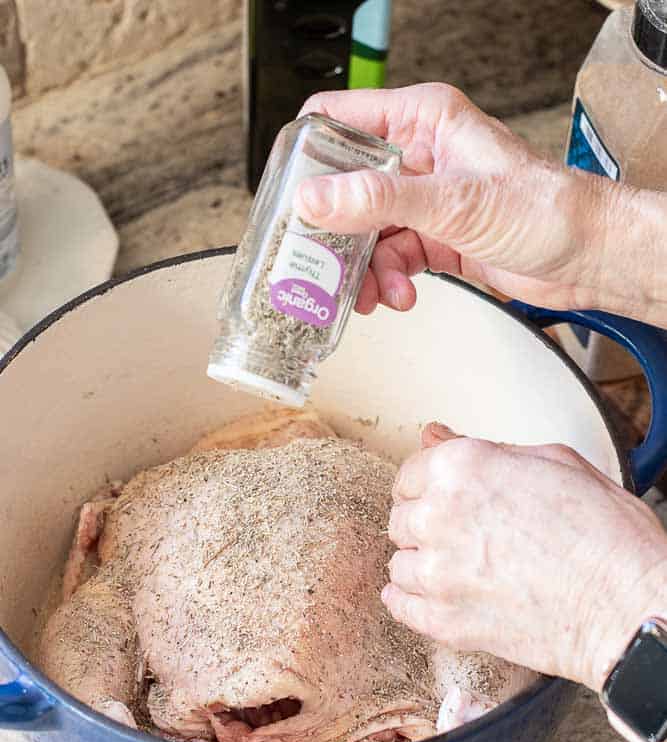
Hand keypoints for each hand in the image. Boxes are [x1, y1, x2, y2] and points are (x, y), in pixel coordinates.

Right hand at [296, 84, 666, 327]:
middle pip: (347, 189)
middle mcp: (420, 156)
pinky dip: (391, 281)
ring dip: (367, 268)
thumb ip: (379, 200)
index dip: (308, 156)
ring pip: (368, 233)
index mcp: (422, 121)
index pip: (341, 120)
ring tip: (376, 293)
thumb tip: (318, 198)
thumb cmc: (545, 208)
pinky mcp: (435, 236)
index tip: (289, 198)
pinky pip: (392, 258)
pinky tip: (402, 294)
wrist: (586, 257)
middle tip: (321, 266)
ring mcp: (426, 199)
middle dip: (336, 233)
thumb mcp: (453, 202)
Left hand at [382, 424, 666, 741]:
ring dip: (422, 566)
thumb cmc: (607, 536)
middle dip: (426, 526)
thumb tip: (435, 435)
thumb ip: (485, 449)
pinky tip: (436, 598)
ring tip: (461, 570)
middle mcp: (439, 515)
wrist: (628, 607)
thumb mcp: (555, 463)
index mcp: (463, 468)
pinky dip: (411, 603)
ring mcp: (437, 572)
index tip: (443, 500)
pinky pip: (400, 607)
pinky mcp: (443, 620)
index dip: (429, 488)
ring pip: (399, 565)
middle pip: (400, 520)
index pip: (409, 474)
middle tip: (462, 537)